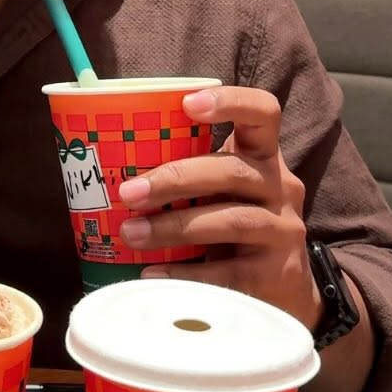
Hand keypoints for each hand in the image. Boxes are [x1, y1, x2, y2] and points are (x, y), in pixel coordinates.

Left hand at [116, 85, 322, 331]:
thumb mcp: (221, 192)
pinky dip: (186, 273)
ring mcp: (283, 231)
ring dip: (175, 227)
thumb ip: (188, 173)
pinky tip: (152, 274)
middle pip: (234, 171)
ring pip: (232, 221)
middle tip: (128, 193)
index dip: (230, 102)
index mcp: (263, 156)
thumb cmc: (233, 226)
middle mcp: (280, 187)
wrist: (281, 289)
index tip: (187, 103)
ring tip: (131, 235)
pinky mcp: (276, 274)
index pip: (263, 113)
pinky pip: (229, 273)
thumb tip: (108, 164)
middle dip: (176, 179)